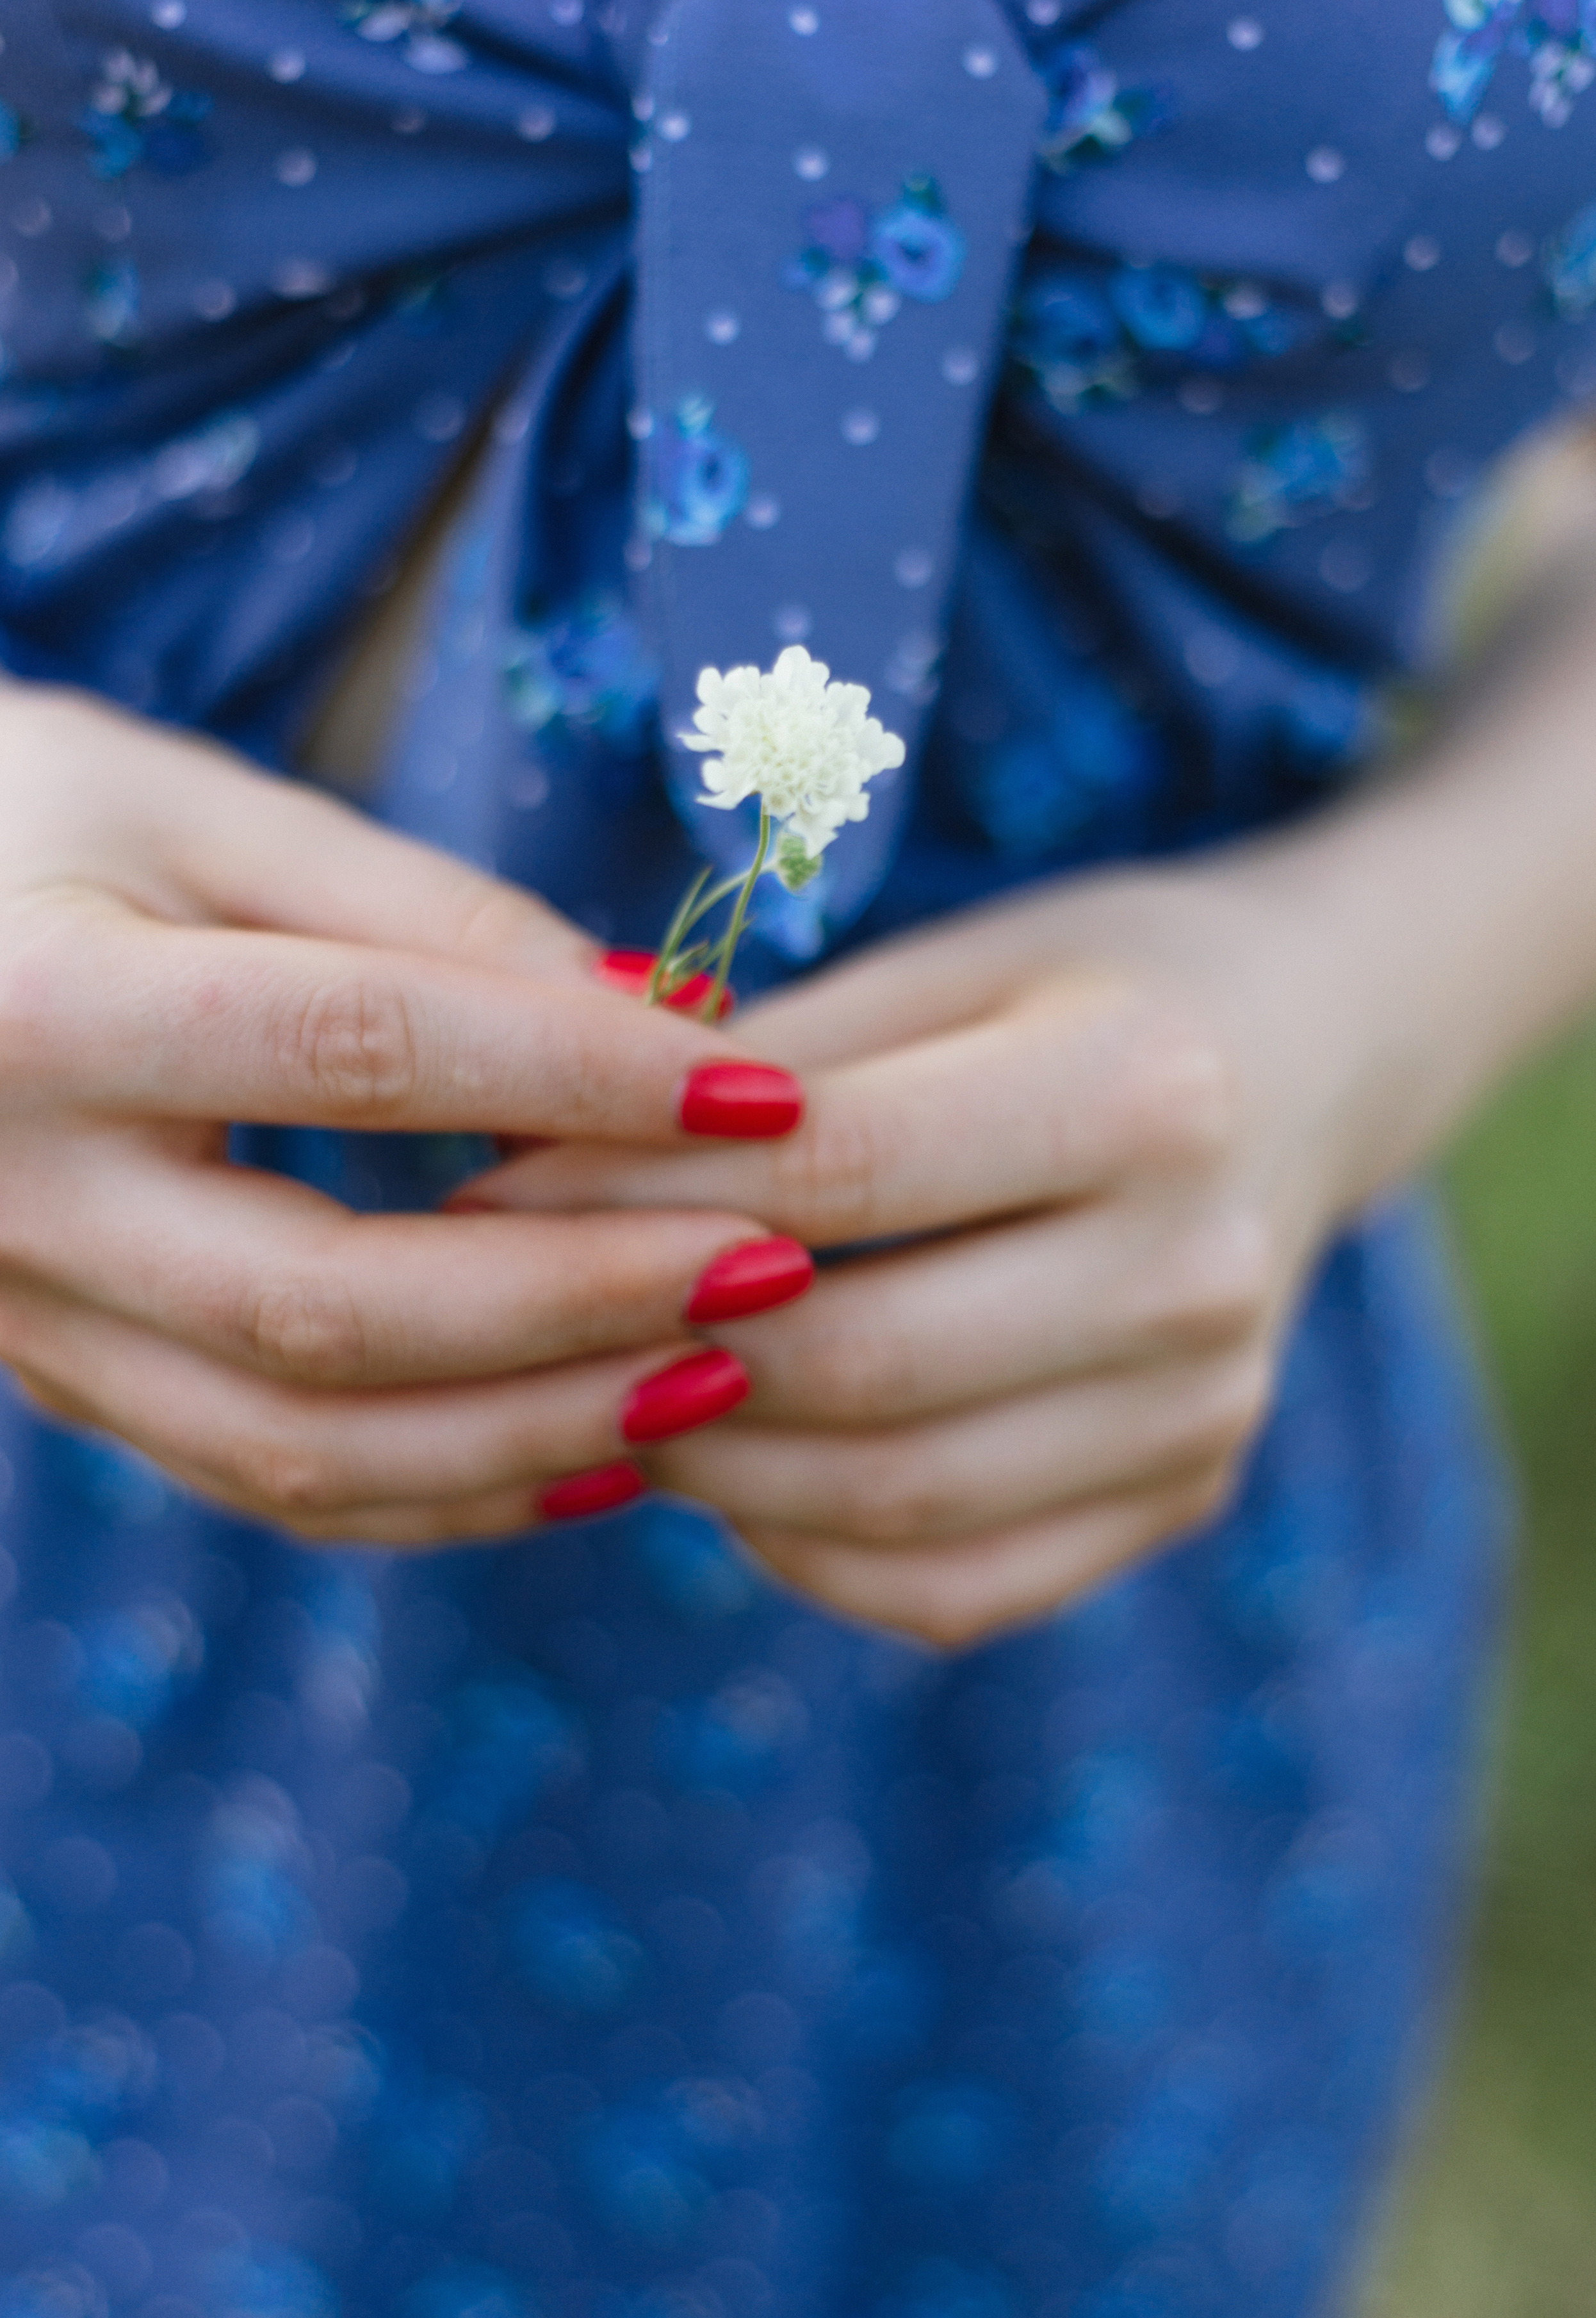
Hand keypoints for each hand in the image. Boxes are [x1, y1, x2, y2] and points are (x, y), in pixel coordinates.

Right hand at [0, 683, 810, 1542]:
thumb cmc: (11, 828)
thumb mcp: (188, 807)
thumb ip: (415, 908)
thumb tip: (656, 1008)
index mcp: (44, 1012)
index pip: (356, 1049)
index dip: (579, 1075)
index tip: (766, 1084)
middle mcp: (12, 1202)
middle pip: (332, 1310)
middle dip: (579, 1305)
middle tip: (776, 1269)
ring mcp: (26, 1325)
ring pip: (299, 1447)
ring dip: (532, 1432)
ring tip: (718, 1378)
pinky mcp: (63, 1385)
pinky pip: (267, 1482)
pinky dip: (445, 1488)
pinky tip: (591, 1448)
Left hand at [459, 854, 1404, 1643]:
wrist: (1303, 1062)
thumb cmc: (1085, 983)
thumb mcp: (946, 964)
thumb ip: (767, 1072)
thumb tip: (535, 1177)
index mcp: (1152, 1089)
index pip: (838, 1174)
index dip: (634, 1193)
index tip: (485, 1189)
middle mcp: (1202, 1270)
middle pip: (863, 1363)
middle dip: (657, 1350)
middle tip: (523, 1320)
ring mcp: (1206, 1410)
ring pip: (895, 1497)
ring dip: (711, 1464)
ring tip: (606, 1393)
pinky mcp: (1181, 1494)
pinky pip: (949, 1582)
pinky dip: (807, 1546)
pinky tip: (733, 1472)